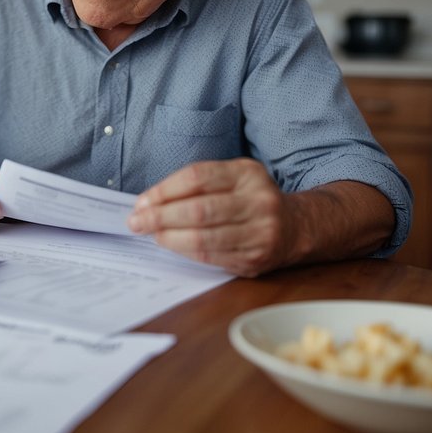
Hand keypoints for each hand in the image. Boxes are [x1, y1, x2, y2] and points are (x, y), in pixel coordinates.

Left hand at [126, 158, 293, 276]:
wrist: (295, 228)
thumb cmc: (248, 199)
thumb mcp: (231, 178)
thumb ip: (195, 184)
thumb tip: (149, 202)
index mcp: (247, 173)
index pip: (197, 177)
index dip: (164, 190)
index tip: (142, 202)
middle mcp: (258, 201)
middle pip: (199, 209)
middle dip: (160, 217)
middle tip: (136, 222)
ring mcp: (260, 232)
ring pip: (204, 237)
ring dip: (170, 238)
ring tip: (152, 234)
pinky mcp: (255, 259)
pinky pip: (212, 256)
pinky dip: (186, 251)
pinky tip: (172, 245)